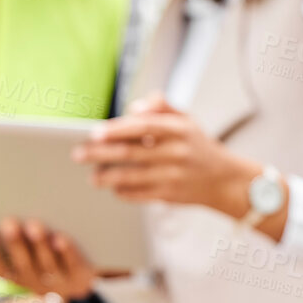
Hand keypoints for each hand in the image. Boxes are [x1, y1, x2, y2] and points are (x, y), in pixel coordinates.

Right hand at [0, 217, 125, 298]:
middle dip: (15, 243)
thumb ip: (12, 237)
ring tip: (34, 224)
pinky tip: (60, 237)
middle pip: (21, 265)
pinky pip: (72, 265)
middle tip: (9, 221)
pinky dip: (66, 252)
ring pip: (46, 265)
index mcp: (17, 276)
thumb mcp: (27, 251)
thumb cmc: (47, 254)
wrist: (83, 279)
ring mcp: (58, 282)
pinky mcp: (80, 278)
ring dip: (39, 245)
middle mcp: (34, 283)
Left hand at [71, 92, 259, 221]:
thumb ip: (162, 106)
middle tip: (78, 154)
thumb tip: (134, 107)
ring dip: (106, 177)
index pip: (143, 127)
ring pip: (131, 177)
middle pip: (131, 154)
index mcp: (179, 130)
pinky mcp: (169, 196)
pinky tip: (112, 187)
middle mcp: (176, 153)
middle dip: (100, 154)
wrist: (224, 180)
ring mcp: (172, 176)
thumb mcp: (187, 119)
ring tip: (92, 176)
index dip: (117, 130)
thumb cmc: (198, 145)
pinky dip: (122, 192)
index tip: (94, 133)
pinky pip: (138, 195)